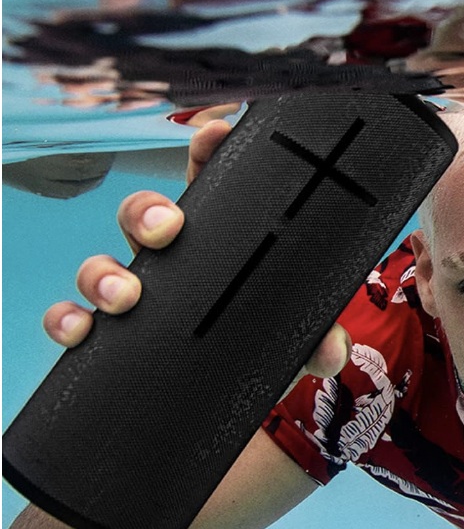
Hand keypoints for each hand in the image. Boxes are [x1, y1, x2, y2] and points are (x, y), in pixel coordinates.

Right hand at [42, 118, 352, 383]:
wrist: (227, 396)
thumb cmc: (260, 347)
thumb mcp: (293, 341)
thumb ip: (315, 341)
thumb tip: (331, 350)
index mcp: (219, 246)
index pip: (211, 188)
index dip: (207, 153)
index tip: (215, 132)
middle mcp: (171, 262)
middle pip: (144, 215)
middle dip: (147, 211)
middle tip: (168, 228)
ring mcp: (136, 294)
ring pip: (102, 263)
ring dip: (105, 273)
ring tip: (128, 296)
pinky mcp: (110, 335)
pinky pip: (73, 316)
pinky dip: (68, 319)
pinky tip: (81, 329)